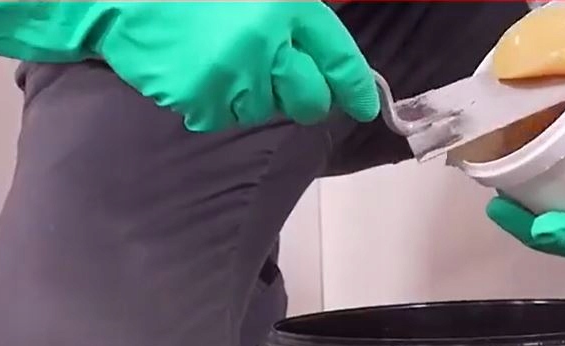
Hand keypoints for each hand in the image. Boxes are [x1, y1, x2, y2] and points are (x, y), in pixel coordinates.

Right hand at [0, 1, 379, 131]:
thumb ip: (296, 15)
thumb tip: (328, 58)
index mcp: (286, 6)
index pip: (338, 58)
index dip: (356, 87)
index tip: (366, 105)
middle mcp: (267, 43)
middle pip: (310, 100)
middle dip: (308, 100)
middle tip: (289, 85)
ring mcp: (234, 76)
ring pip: (266, 110)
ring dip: (254, 93)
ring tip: (221, 57)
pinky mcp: (203, 100)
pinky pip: (225, 115)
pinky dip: (217, 100)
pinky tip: (198, 70)